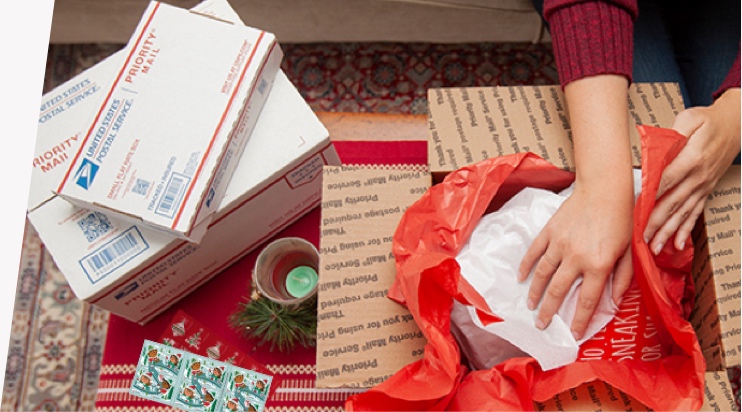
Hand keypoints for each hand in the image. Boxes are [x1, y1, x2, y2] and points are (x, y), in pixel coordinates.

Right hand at [518, 181, 633, 339]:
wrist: (605, 189)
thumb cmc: (622, 219)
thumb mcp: (630, 251)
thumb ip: (623, 278)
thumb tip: (614, 301)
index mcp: (598, 265)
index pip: (586, 300)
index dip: (579, 320)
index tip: (573, 334)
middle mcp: (576, 257)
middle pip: (557, 291)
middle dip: (549, 312)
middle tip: (542, 325)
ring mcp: (559, 244)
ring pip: (542, 274)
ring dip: (535, 293)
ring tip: (531, 306)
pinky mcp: (549, 232)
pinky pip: (534, 253)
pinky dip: (526, 266)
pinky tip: (522, 278)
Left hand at [644, 88, 740, 252]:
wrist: (736, 125)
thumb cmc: (708, 120)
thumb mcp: (690, 120)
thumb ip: (673, 136)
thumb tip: (655, 151)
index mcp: (693, 158)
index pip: (666, 180)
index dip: (651, 195)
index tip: (636, 209)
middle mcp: (698, 176)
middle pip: (672, 202)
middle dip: (655, 222)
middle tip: (639, 238)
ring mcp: (702, 186)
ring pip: (682, 213)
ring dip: (667, 232)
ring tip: (654, 248)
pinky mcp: (705, 191)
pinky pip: (695, 213)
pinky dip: (686, 230)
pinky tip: (677, 244)